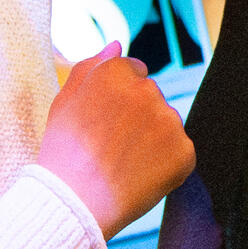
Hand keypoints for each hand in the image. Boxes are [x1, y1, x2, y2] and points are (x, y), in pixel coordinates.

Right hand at [37, 43, 194, 239]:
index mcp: (116, 71)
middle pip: (150, 96)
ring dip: (152, 138)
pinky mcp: (184, 151)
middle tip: (110, 146)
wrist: (73, 204)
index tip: (103, 122)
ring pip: (165, 123)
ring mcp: (168, 120)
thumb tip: (117, 44)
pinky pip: (179, 151)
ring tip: (123, 163)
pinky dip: (165, 164)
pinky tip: (139, 176)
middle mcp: (147, 90)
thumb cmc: (63, 152)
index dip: (116, 99)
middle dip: (137, 116)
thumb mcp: (64, 101)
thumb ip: (91, 66)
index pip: (133, 72)